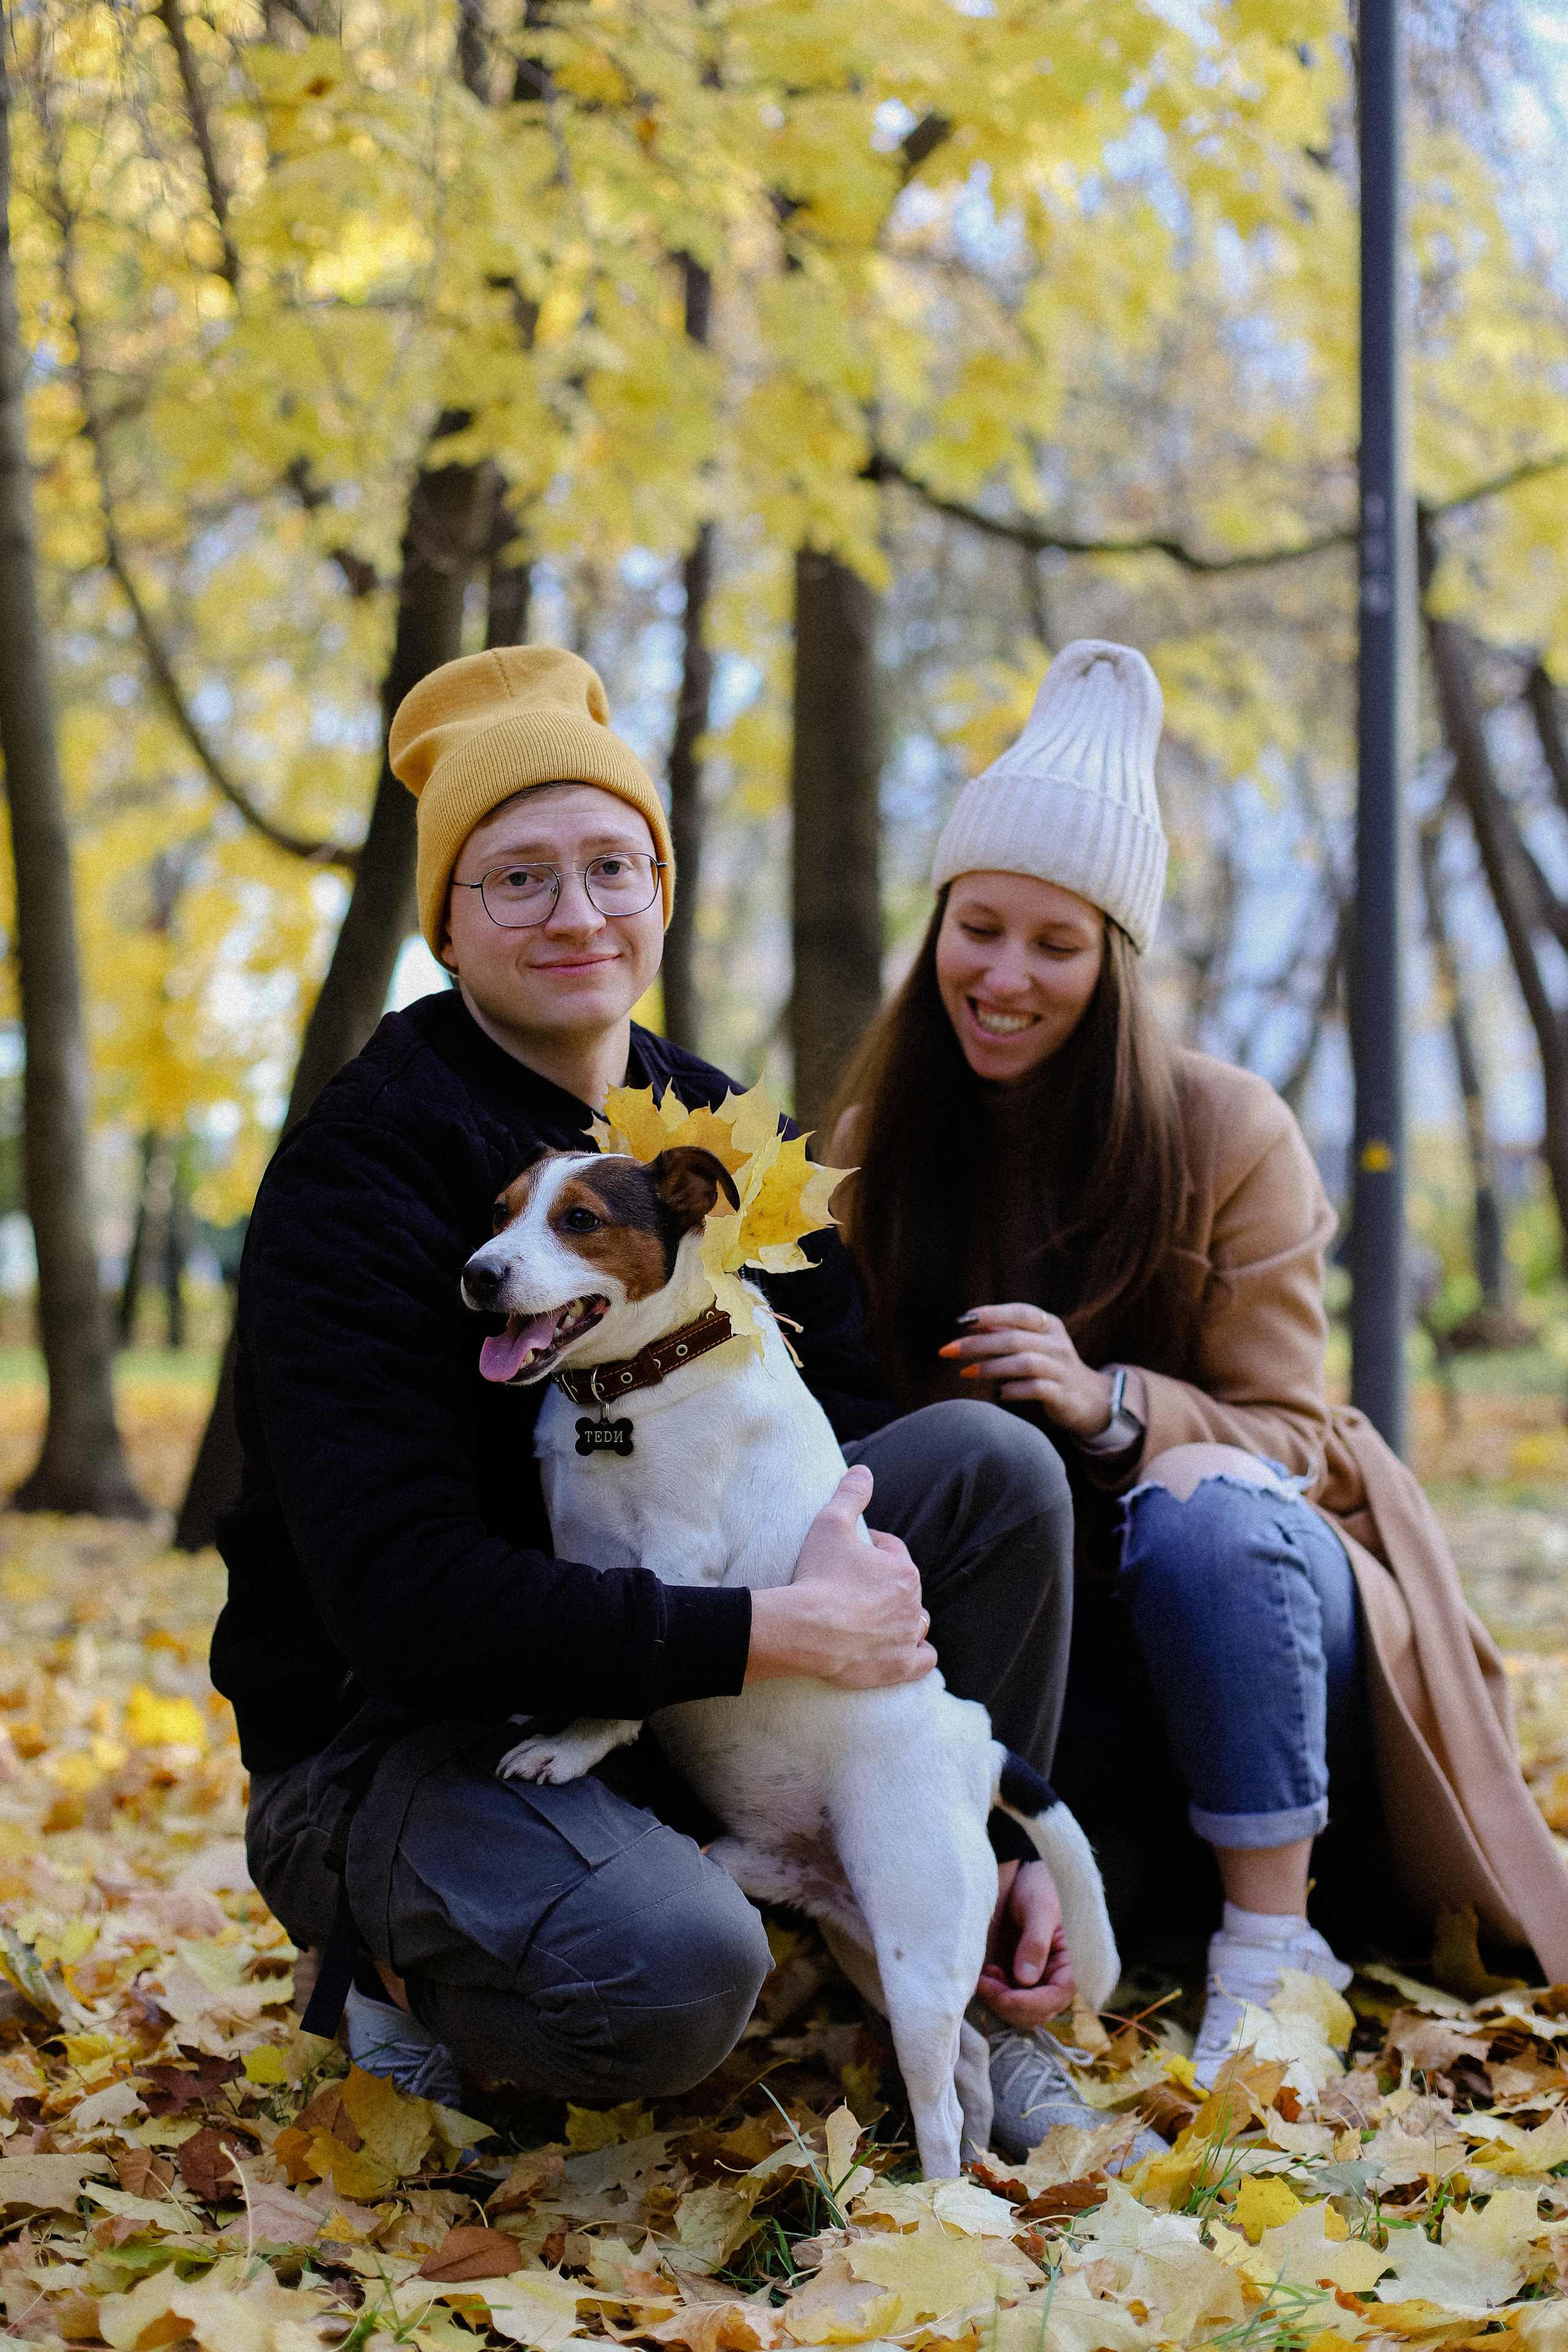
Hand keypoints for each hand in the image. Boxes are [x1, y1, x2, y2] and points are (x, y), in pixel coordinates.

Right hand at [745, 1465, 936, 1689]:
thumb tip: (864, 1471)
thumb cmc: (817, 1576)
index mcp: (903, 1570)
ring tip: (878, 1615)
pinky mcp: (899, 1666)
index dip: (871, 1548)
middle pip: (905, 1587)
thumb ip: (850, 1494)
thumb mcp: (830, 1523)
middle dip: (885, 1583)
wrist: (803, 1629)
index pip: (892, 1551)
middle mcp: (913, 1603)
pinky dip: (918, 1653)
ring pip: (917, 1621)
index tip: (849, 1554)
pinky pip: (924, 1659)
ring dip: (904, 1616)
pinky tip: (906, 1649)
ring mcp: (907, 1636)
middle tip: (854, 1585)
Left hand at [940, 1303, 1113, 1435]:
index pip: (1020, 1312)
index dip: (991, 1313)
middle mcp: (1057, 1344)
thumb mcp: (1033, 1344)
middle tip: (948, 1351)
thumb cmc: (1051, 1367)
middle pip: (1014, 1338)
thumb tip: (971, 1323)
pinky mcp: (1063, 1394)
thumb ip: (1007, 1332)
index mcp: (1049, 1326)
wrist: (1090, 1399)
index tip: (962, 1320)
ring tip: (967, 1373)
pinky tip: (998, 1393)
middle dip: (978, 1344)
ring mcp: (1062, 1369)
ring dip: (991, 1367)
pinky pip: (1036, 1389)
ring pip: (1024, 1363)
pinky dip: (1014, 1390)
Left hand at [977, 1858, 1076, 2024]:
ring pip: (1018, 2013)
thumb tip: (1025, 1978)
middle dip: (1009, 2004)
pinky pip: (1004, 2001)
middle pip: (1036, 2013)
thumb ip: (1035, 1942)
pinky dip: (992, 1995)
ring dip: (999, 2002)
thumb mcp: (1039, 1908)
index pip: (1056, 1998)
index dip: (1028, 2003)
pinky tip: (985, 1974)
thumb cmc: (1038, 1886)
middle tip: (985, 1981)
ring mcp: (1034, 1983)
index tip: (1002, 1995)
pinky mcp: (1014, 1980)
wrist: (1021, 1876)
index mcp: (1071, 1966)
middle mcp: (1054, 1980)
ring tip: (984, 1975)